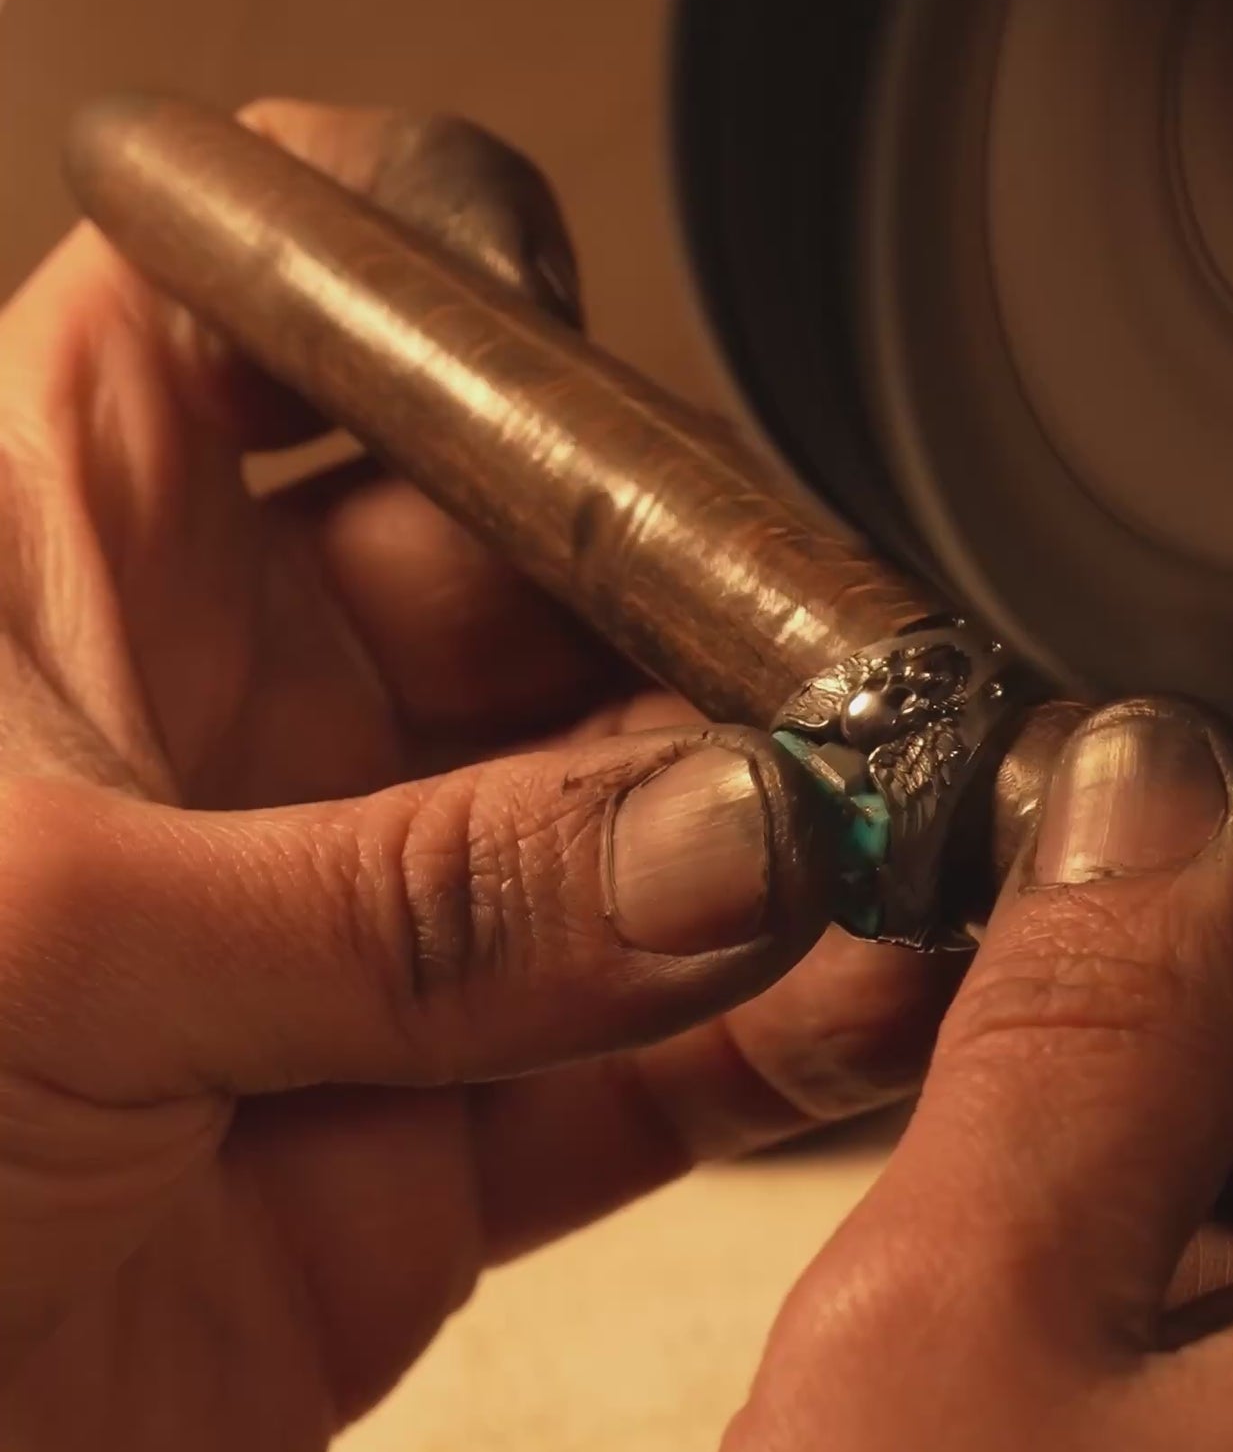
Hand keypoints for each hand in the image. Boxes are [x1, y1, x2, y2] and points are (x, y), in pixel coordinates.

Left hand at [0, 104, 949, 1451]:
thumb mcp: (51, 944)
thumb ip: (424, 898)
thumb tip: (738, 833)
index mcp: (62, 554)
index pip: (280, 303)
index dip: (446, 283)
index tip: (604, 355)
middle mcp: (215, 726)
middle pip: (535, 564)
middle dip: (716, 598)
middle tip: (869, 673)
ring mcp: (334, 948)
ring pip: (630, 829)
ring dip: (787, 831)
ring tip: (927, 834)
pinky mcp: (410, 1168)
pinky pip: (645, 1074)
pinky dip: (775, 1046)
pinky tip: (880, 1001)